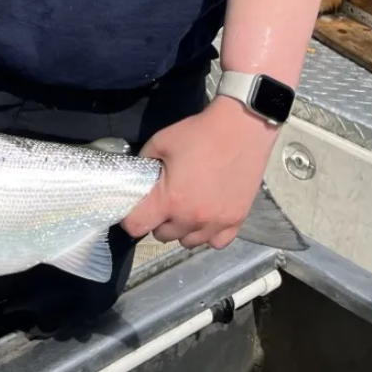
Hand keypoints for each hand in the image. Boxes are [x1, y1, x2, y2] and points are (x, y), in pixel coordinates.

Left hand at [122, 96, 278, 249]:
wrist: (240, 129)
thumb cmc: (199, 134)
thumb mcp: (160, 142)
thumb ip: (144, 162)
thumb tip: (136, 174)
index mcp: (170, 200)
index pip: (137, 226)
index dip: (131, 218)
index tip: (136, 208)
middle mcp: (192, 218)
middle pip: (163, 236)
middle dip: (158, 221)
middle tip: (164, 202)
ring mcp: (216, 223)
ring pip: (188, 242)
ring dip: (182, 229)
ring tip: (186, 208)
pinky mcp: (237, 221)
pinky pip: (216, 242)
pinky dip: (208, 234)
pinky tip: (207, 217)